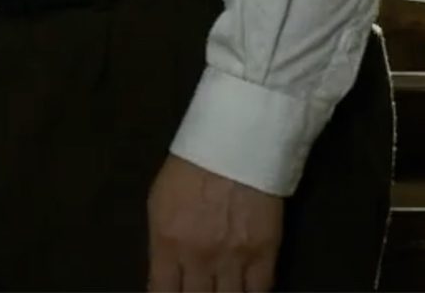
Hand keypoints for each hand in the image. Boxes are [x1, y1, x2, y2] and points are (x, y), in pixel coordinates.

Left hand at [147, 154, 282, 291]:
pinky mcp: (265, 254)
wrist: (234, 145)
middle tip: (197, 288)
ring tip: (219, 289)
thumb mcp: (159, 204)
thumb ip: (161, 245)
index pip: (162, 292)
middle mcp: (199, 258)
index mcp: (167, 243)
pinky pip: (260, 290)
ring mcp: (234, 259)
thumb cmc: (189, 169)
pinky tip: (244, 288)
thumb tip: (165, 275)